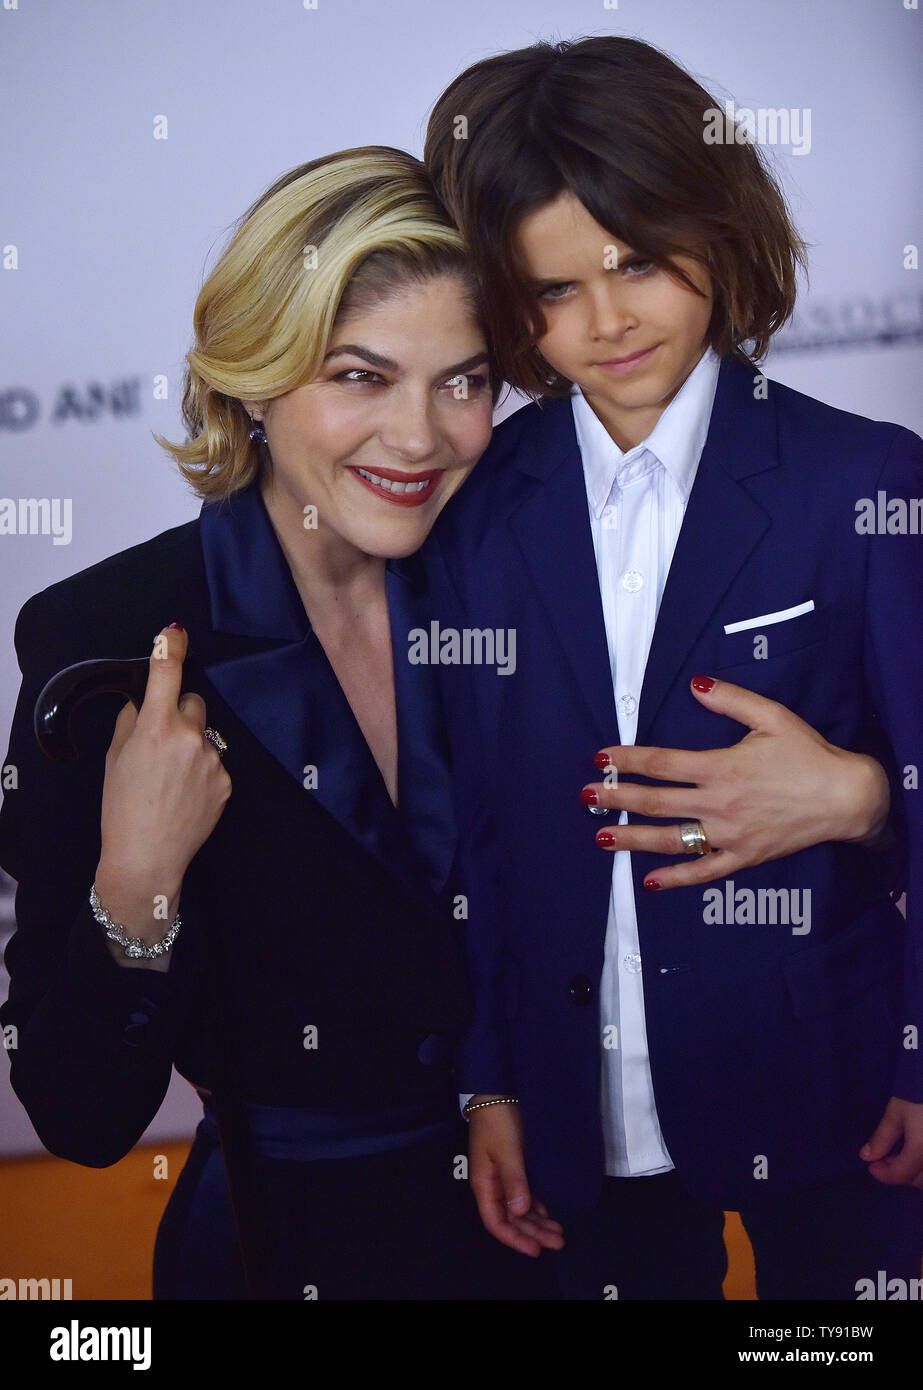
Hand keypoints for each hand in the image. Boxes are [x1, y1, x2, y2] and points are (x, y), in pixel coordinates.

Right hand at [95, 625, 230, 942]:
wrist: (147, 857)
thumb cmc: (122, 808)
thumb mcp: (115, 758)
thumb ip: (133, 721)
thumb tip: (147, 700)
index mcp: (156, 728)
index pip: (167, 674)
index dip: (170, 648)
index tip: (174, 632)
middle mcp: (190, 738)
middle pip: (192, 702)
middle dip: (178, 712)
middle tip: (160, 743)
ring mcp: (213, 760)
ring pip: (205, 732)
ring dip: (191, 742)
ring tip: (172, 777)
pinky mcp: (227, 781)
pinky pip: (215, 759)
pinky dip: (202, 768)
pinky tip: (186, 792)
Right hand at [467, 1096, 564, 1255]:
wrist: (497, 1092)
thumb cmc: (499, 1122)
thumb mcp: (506, 1150)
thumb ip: (514, 1181)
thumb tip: (520, 1213)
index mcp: (485, 1185)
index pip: (496, 1222)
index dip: (515, 1239)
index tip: (537, 1250)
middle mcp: (493, 1185)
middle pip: (511, 1219)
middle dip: (533, 1233)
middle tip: (559, 1242)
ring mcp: (503, 1176)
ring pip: (519, 1209)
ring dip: (537, 1222)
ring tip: (559, 1233)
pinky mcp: (515, 1166)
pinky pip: (525, 1195)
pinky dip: (536, 1206)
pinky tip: (548, 1212)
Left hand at [583, 676, 890, 890]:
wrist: (846, 797)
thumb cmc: (807, 754)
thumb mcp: (772, 717)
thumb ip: (731, 700)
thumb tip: (695, 684)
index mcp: (721, 766)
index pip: (662, 763)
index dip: (627, 760)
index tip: (600, 758)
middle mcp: (719, 803)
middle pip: (656, 802)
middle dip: (617, 798)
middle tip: (587, 796)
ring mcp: (729, 833)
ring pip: (671, 838)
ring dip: (632, 839)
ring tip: (601, 837)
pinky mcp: (743, 857)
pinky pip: (704, 871)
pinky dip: (676, 877)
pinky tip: (649, 881)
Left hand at [861, 1097, 922, 1186]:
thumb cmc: (918, 1092)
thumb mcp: (897, 1112)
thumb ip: (882, 1138)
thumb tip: (866, 1157)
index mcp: (922, 1150)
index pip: (902, 1175)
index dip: (883, 1174)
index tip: (871, 1165)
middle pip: (920, 1181)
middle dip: (901, 1174)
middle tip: (886, 1158)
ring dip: (917, 1173)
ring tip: (903, 1155)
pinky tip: (919, 1152)